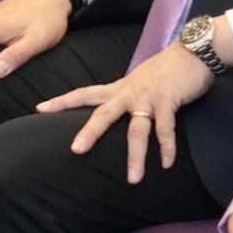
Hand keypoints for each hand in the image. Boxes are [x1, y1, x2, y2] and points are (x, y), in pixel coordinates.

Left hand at [50, 39, 217, 178]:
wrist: (193, 52)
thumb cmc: (165, 70)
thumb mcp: (137, 81)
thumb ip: (124, 95)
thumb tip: (114, 110)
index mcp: (118, 88)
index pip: (84, 94)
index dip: (62, 101)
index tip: (39, 109)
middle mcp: (129, 92)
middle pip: (103, 114)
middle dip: (90, 132)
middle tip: (76, 151)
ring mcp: (148, 97)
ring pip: (137, 131)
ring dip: (136, 157)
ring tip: (133, 180)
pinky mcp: (169, 101)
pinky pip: (166, 129)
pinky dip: (167, 148)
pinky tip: (166, 165)